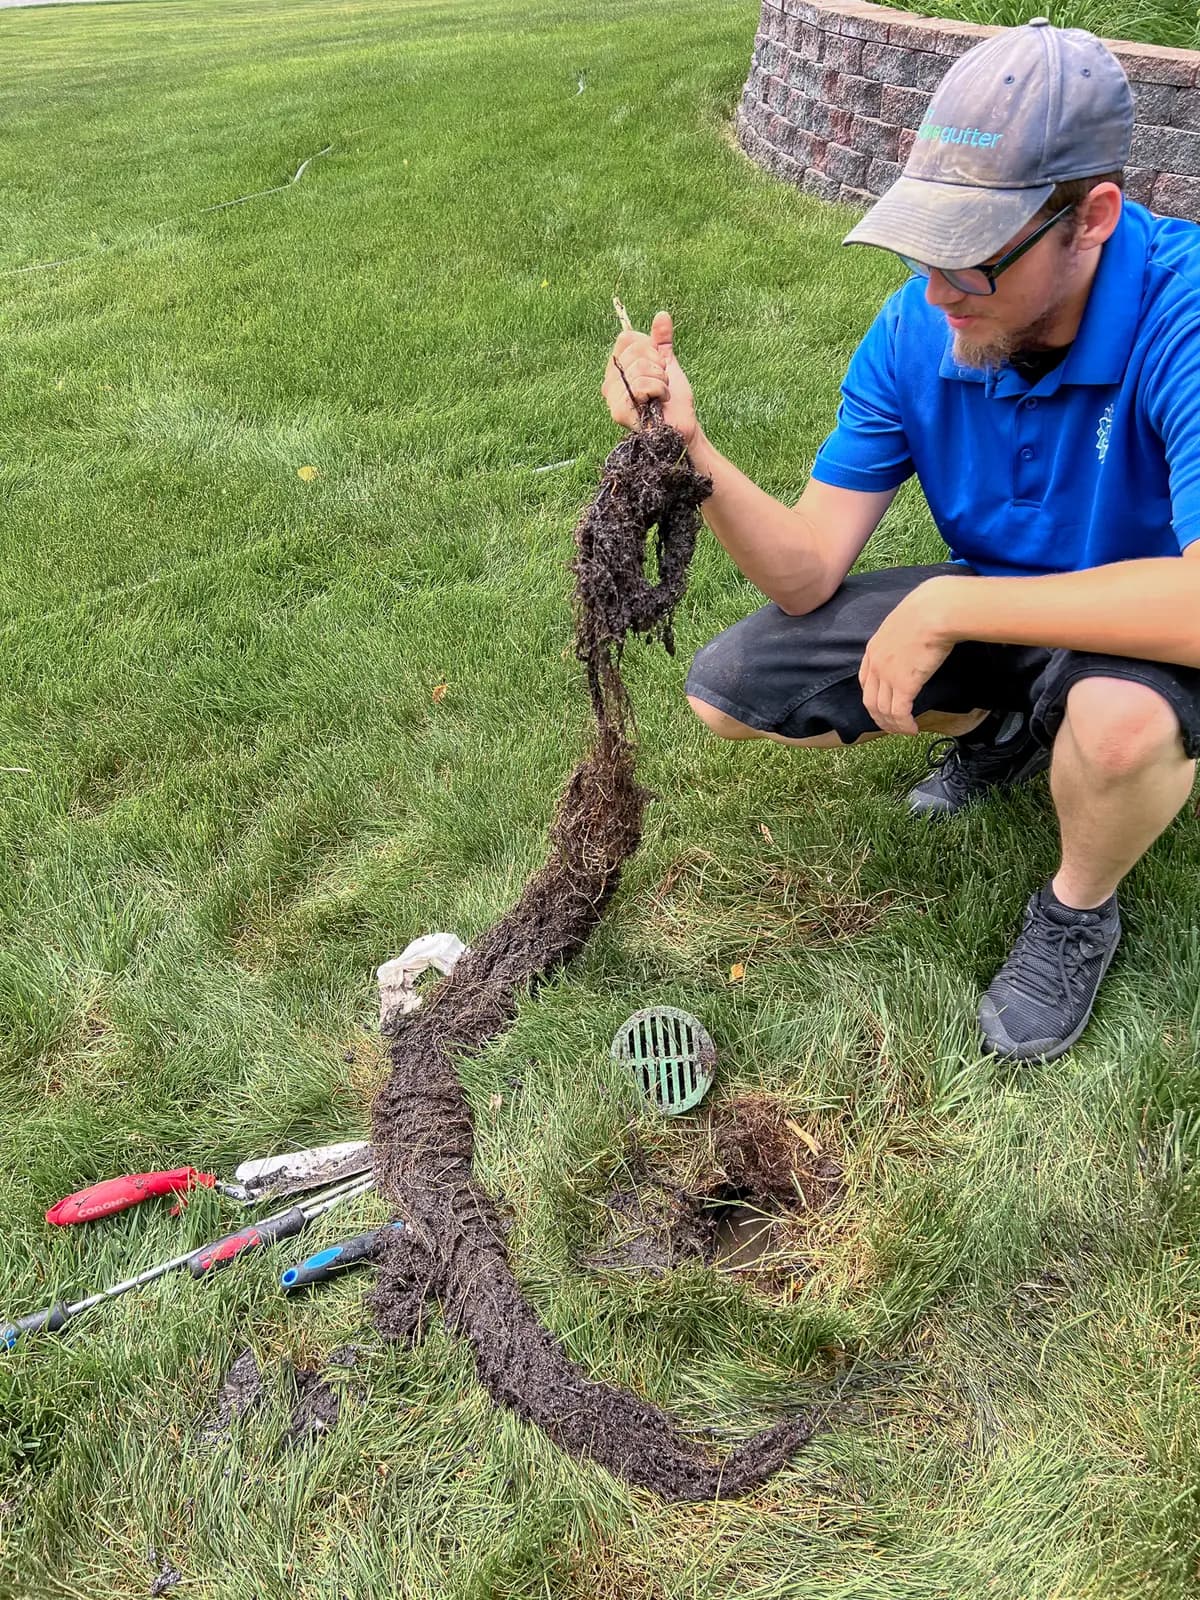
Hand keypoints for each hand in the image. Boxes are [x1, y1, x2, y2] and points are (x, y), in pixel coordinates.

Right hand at [600, 310, 697, 444]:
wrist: (683, 428)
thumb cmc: (674, 402)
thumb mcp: (667, 365)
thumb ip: (662, 341)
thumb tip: (662, 315)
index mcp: (617, 370)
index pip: (626, 339)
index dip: (649, 347)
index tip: (659, 366)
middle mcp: (610, 383)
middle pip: (634, 351)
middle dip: (657, 365)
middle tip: (661, 385)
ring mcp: (612, 398)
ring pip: (638, 368)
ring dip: (660, 381)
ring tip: (661, 396)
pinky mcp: (619, 412)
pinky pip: (640, 385)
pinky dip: (658, 390)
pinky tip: (659, 404)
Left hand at [858, 579, 957, 734]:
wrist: (936, 610)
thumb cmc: (929, 609)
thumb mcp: (905, 622)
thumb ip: (903, 636)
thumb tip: (917, 640)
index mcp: (874, 648)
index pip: (865, 680)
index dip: (872, 697)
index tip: (882, 706)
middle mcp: (876, 664)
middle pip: (870, 701)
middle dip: (879, 718)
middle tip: (892, 726)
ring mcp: (888, 675)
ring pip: (883, 711)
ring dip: (893, 725)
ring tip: (905, 731)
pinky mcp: (904, 685)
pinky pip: (900, 713)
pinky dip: (904, 725)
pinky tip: (913, 729)